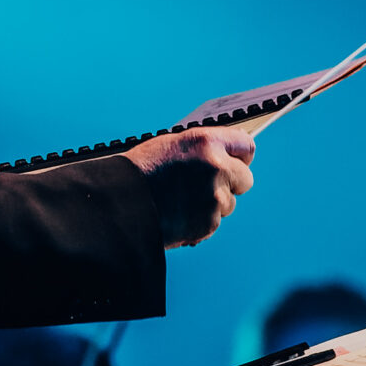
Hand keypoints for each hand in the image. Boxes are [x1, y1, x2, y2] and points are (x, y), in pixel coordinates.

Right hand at [120, 128, 256, 246]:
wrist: (119, 204)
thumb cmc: (142, 172)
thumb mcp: (173, 146)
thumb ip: (204, 150)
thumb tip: (228, 156)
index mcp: (206, 142)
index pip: (246, 146)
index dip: (240, 156)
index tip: (236, 162)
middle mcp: (216, 167)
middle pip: (245, 178)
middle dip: (231, 184)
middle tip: (206, 187)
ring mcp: (214, 196)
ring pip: (229, 203)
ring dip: (213, 205)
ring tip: (182, 202)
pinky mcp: (208, 222)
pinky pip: (214, 222)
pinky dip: (201, 222)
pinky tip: (179, 216)